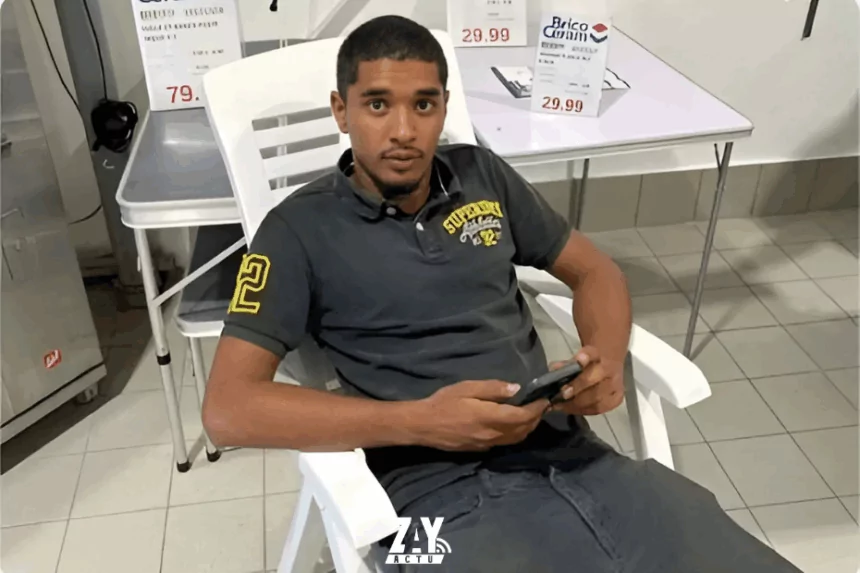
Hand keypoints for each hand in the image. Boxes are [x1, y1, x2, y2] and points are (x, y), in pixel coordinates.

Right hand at [415, 380, 548, 451]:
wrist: (423, 425)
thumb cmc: (444, 402)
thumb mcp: (467, 388)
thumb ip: (493, 389)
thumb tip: (517, 388)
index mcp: (491, 417)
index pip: (523, 416)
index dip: (537, 409)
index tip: (545, 399)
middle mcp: (493, 434)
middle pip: (523, 430)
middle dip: (536, 418)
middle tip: (541, 406)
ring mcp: (487, 444)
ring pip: (516, 439)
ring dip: (528, 428)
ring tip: (532, 415)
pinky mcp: (481, 448)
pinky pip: (505, 442)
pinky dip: (516, 434)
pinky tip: (513, 424)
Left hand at [548, 346, 623, 415]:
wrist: (606, 370)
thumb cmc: (584, 367)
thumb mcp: (572, 362)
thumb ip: (563, 366)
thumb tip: (554, 370)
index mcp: (596, 354)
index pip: (591, 354)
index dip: (583, 358)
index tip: (577, 360)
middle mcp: (609, 368)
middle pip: (593, 379)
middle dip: (576, 388)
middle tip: (561, 395)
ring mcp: (616, 384)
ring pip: (596, 398)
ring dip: (576, 404)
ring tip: (561, 406)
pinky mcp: (617, 398)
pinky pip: (598, 408)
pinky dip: (583, 410)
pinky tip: (572, 409)